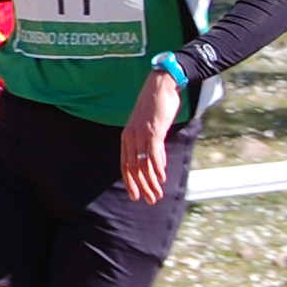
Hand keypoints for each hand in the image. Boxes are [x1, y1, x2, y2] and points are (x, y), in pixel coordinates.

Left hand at [122, 65, 181, 203]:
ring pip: (143, 164)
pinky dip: (157, 167)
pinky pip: (154, 153)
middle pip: (134, 168)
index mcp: (127, 137)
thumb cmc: (155, 106)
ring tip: (157, 195)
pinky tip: (161, 178)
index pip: (125, 165)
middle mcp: (131, 137)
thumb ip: (150, 145)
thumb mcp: (148, 127)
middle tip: (149, 201)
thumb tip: (156, 165)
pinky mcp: (153, 130)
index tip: (135, 197)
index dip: (130, 182)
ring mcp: (142, 134)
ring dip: (151, 182)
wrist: (160, 85)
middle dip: (142, 187)